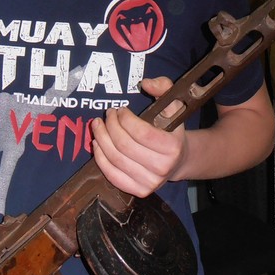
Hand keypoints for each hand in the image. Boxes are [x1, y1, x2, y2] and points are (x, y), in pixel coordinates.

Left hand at [90, 76, 187, 196]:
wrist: (178, 160)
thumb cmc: (171, 130)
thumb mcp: (173, 105)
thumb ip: (163, 87)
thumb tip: (146, 83)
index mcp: (173, 148)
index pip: (140, 132)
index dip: (125, 119)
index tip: (120, 110)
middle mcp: (162, 168)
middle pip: (124, 145)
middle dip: (110, 126)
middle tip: (107, 114)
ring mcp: (150, 183)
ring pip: (115, 158)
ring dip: (101, 139)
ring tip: (98, 125)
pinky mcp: (138, 191)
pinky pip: (112, 175)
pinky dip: (100, 158)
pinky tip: (97, 143)